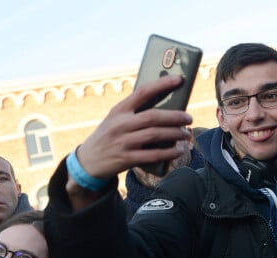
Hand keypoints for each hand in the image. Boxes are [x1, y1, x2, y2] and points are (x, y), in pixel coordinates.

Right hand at [77, 75, 192, 178]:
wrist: (88, 160)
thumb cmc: (107, 136)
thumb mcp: (115, 120)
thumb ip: (134, 113)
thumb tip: (165, 109)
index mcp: (118, 110)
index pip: (142, 92)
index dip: (162, 84)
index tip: (178, 79)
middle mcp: (120, 124)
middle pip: (153, 116)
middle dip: (175, 116)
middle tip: (188, 118)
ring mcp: (123, 142)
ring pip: (155, 134)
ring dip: (175, 133)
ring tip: (186, 133)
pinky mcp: (126, 159)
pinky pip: (152, 155)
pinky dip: (168, 152)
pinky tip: (178, 150)